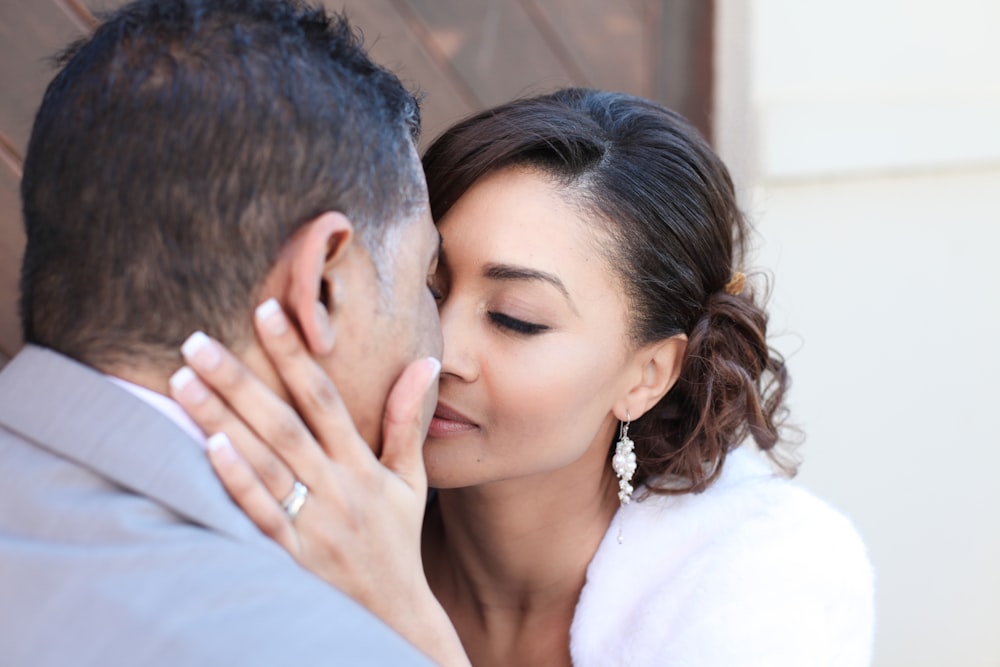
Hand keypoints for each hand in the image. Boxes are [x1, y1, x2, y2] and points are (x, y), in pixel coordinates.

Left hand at [169, 300, 467, 665]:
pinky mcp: (291, 555)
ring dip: (221, 419)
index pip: (322, 398)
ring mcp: (312, 521)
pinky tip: (208, 447)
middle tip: (195, 340)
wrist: (393, 614)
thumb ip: (407, 421)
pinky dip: (236, 481)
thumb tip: (425, 362)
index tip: (266, 312)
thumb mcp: (411, 480)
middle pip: (281, 423)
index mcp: (360, 464)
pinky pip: (260, 514)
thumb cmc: (397, 541)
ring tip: (183, 381)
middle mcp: (335, 486)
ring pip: (262, 462)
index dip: (295, 354)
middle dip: (237, 379)